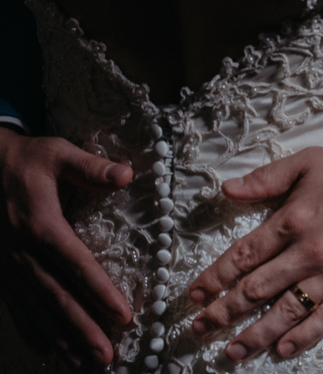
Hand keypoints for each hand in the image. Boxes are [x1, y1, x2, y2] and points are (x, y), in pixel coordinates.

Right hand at [0, 127, 133, 369]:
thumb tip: (126, 174)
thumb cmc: (26, 160)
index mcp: (42, 225)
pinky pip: (16, 307)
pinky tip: (47, 350)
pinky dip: (32, 331)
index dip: (100, 291)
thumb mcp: (57, 154)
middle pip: (58, 297)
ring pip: (38, 309)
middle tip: (106, 356)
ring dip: (62, 338)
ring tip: (84, 363)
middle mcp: (24, 252)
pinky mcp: (0, 272)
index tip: (123, 315)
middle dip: (83, 329)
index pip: (77, 265)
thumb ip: (90, 167)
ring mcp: (9, 266)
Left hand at [188, 146, 322, 362]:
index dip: (216, 277)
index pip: (244, 255)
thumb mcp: (308, 162)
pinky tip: (282, 351)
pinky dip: (303, 337)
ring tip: (231, 352)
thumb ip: (266, 178)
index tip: (194, 293)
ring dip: (255, 335)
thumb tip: (226, 188)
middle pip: (257, 289)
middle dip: (224, 311)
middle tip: (199, 328)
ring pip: (286, 311)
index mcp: (293, 219)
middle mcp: (309, 251)